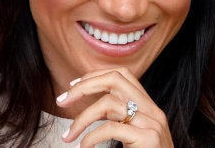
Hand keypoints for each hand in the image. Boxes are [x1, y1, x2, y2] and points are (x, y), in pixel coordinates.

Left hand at [55, 67, 173, 147]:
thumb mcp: (132, 135)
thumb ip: (118, 119)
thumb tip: (88, 110)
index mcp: (149, 107)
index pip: (121, 75)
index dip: (94, 76)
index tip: (73, 87)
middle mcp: (153, 111)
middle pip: (115, 79)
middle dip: (83, 87)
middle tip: (61, 101)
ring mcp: (152, 124)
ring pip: (108, 103)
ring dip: (81, 119)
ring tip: (68, 136)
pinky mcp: (148, 138)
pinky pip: (110, 128)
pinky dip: (90, 137)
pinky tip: (84, 147)